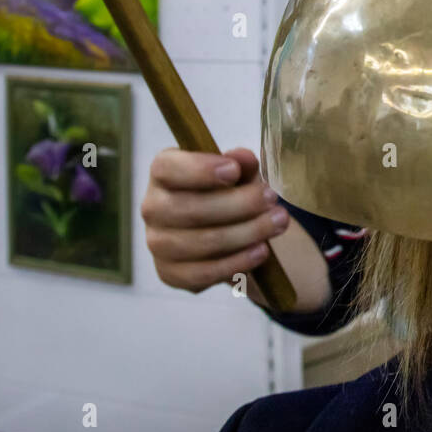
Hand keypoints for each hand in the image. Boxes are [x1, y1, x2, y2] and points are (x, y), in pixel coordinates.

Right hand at [142, 147, 288, 292]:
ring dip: (246, 233)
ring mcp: (157, 243)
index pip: (167, 168)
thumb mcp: (240, 173)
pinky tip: (261, 251)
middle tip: (272, 198)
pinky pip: (202, 273)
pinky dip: (236, 262)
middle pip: (189, 208)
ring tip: (278, 223)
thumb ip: (241, 164)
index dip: (199, 169)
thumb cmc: (230, 193)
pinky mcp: (170, 273)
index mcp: (163, 173)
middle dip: (238, 204)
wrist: (231, 234)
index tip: (234, 171)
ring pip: (200, 242)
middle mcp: (153, 207)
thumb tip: (242, 158)